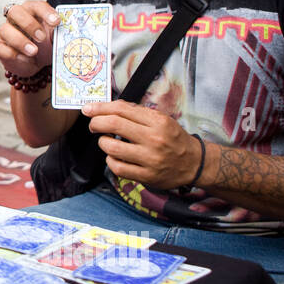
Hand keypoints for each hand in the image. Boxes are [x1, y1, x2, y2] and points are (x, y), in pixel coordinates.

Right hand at [0, 0, 60, 77]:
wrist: (36, 63)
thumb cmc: (45, 46)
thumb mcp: (54, 39)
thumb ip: (58, 34)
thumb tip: (64, 32)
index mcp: (32, 12)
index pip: (36, 5)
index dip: (46, 12)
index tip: (56, 22)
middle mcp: (16, 19)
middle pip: (15, 11)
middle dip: (29, 24)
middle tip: (41, 37)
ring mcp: (6, 32)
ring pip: (4, 29)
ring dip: (19, 41)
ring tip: (33, 52)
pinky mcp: (0, 47)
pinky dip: (12, 54)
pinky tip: (24, 59)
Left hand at [83, 100, 203, 190]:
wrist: (194, 163)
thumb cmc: (173, 139)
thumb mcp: (161, 119)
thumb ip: (136, 113)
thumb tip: (108, 107)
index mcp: (158, 121)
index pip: (121, 109)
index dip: (100, 108)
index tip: (89, 109)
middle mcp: (154, 139)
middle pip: (113, 124)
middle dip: (96, 123)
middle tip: (93, 125)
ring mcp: (150, 159)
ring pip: (112, 147)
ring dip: (103, 143)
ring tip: (107, 141)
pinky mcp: (147, 176)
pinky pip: (117, 167)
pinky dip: (110, 161)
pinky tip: (114, 157)